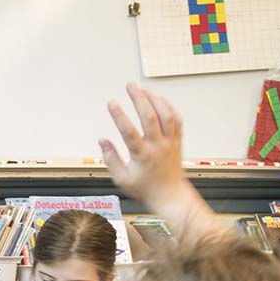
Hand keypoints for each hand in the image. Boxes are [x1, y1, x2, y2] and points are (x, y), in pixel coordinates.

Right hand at [99, 82, 188, 205]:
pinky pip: (177, 119)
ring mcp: (170, 142)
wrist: (170, 194)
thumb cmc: (145, 188)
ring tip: (143, 89)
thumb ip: (110, 159)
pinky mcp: (177, 141)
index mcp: (142, 156)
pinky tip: (160, 99)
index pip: (129, 132)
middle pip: (149, 117)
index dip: (119, 116)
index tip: (111, 103)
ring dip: (154, 99)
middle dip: (139, 98)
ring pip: (165, 115)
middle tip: (129, 86)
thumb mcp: (122, 179)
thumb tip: (102, 140)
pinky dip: (168, 106)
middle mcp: (158, 146)